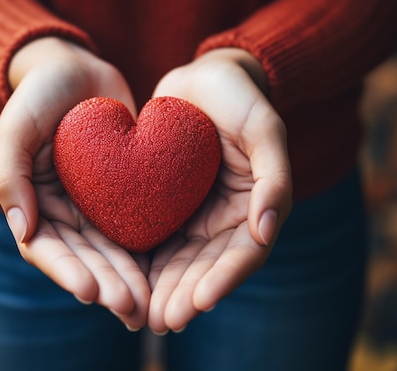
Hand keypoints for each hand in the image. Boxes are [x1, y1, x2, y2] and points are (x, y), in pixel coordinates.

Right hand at [0, 37, 149, 329]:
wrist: (77, 67)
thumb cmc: (39, 94)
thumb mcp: (15, 128)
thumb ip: (10, 176)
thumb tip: (21, 231)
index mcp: (33, 203)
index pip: (45, 249)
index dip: (67, 272)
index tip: (90, 292)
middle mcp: (64, 212)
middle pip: (84, 258)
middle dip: (106, 284)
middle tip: (131, 306)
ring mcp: (94, 205)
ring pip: (112, 251)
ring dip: (128, 278)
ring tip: (149, 301)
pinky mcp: (125, 192)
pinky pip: (136, 225)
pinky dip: (148, 250)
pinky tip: (167, 270)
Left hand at [147, 48, 292, 333]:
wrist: (205, 76)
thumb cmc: (241, 97)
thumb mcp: (265, 128)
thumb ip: (274, 177)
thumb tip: (267, 229)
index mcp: (255, 208)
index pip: (243, 255)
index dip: (223, 281)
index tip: (198, 303)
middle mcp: (225, 218)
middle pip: (206, 267)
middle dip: (184, 296)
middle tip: (160, 321)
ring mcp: (194, 213)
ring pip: (178, 260)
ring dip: (161, 289)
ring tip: (139, 313)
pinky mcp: (165, 202)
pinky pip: (154, 236)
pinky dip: (142, 261)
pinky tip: (123, 278)